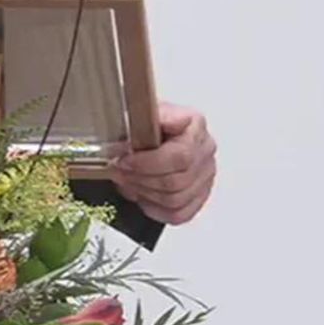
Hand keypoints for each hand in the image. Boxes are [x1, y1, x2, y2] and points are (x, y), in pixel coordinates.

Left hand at [109, 102, 215, 225]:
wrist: (146, 129)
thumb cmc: (145, 120)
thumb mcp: (141, 109)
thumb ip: (146, 114)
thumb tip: (153, 122)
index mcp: (195, 126)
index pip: (180, 156)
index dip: (146, 163)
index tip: (123, 160)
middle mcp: (205, 151)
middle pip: (176, 182)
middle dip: (140, 179)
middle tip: (118, 172)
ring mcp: (205, 176)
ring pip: (175, 200)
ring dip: (144, 193)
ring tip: (127, 181)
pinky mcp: (198, 196)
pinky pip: (178, 214)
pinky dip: (154, 209)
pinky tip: (142, 195)